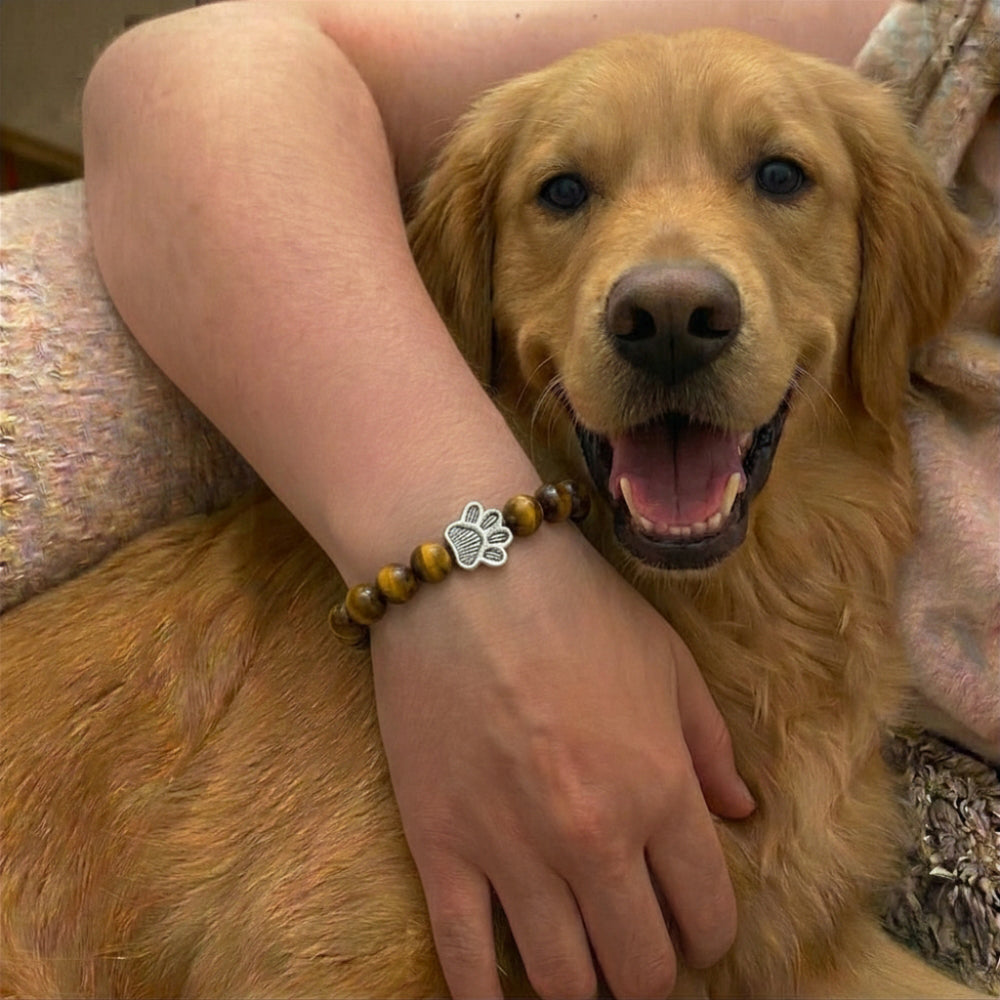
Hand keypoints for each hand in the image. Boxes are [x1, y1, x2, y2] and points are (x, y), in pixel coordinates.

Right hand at [372, 525, 754, 998]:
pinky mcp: (440, 846)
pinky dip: (489, 999)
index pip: (707, 916)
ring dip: (583, 988)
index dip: (708, 936)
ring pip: (563, 981)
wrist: (465, 570)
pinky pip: (466, 959)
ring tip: (581, 963)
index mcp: (660, 790)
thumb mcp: (666, 662)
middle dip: (649, 972)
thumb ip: (710, 746)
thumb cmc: (574, 606)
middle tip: (637, 949)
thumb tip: (742, 815)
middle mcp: (594, 838)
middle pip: (640, 968)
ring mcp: (511, 850)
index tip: (693, 927)